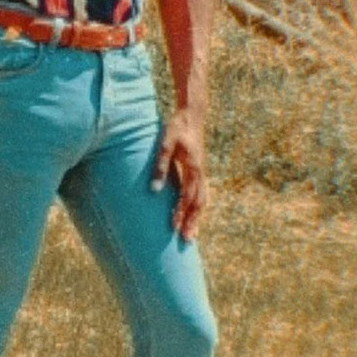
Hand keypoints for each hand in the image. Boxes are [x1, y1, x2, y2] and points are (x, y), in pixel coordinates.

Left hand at [151, 108, 208, 241]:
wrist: (192, 115)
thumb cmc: (176, 128)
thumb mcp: (165, 144)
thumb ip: (160, 166)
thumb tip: (154, 190)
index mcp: (194, 169)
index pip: (187, 197)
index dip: (180, 213)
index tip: (173, 227)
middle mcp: (200, 173)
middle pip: (199, 203)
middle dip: (193, 222)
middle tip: (187, 240)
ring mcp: (201, 173)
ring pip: (202, 200)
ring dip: (196, 218)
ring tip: (191, 233)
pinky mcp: (199, 171)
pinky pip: (201, 194)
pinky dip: (197, 207)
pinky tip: (191, 214)